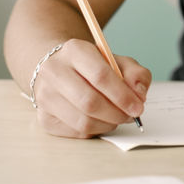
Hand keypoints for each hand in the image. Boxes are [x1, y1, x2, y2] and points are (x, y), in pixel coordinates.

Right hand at [31, 39, 150, 137]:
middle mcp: (54, 71)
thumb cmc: (92, 67)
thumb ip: (136, 74)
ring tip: (117, 117)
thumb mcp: (117, 61)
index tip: (138, 107)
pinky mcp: (44, 118)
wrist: (60, 70)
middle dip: (116, 113)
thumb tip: (139, 94)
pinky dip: (96, 130)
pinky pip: (76, 132)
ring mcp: (45, 96)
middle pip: (89, 102)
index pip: (100, 76)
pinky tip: (100, 120)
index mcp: (74, 50)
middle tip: (130, 115)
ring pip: (83, 122)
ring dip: (108, 124)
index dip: (122, 95)